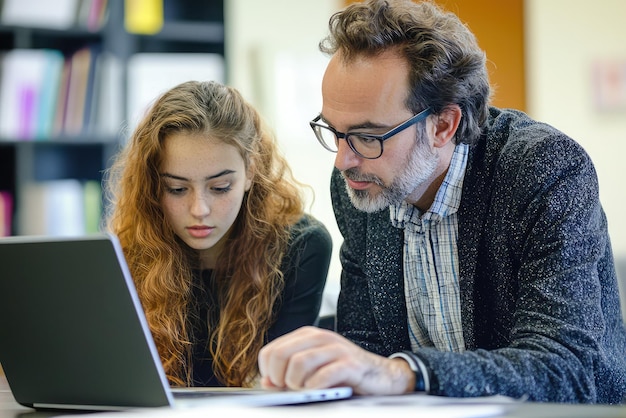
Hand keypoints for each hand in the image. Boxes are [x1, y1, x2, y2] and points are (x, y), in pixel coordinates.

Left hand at [258, 326, 414, 394]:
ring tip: (304, 391)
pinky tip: (319, 392)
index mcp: (307, 336)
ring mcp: (336, 349)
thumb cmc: (343, 374)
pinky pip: (322, 376)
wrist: (380, 376)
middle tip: (290, 389)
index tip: (277, 384)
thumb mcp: (312, 370)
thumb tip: (267, 382)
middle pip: (281, 355)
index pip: (271, 351)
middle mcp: (320, 338)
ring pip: (298, 364)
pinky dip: (315, 388)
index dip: (268, 372)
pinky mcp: (350, 364)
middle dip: (279, 378)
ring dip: (296, 384)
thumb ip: (288, 374)